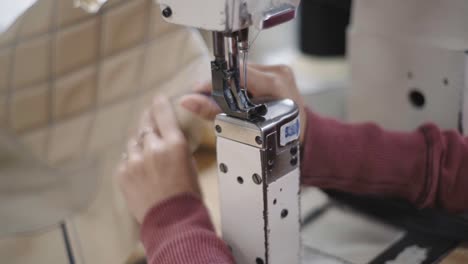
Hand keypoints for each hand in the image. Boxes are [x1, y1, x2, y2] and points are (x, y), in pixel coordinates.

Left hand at [116, 96, 200, 223]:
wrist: (172, 221)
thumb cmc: (187, 197)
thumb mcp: (190, 165)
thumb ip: (176, 148)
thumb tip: (168, 140)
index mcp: (175, 144)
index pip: (163, 113)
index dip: (159, 103)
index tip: (157, 99)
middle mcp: (153, 148)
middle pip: (145, 125)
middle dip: (148, 121)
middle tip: (149, 119)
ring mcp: (135, 161)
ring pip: (134, 142)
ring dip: (140, 144)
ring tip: (147, 155)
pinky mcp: (123, 173)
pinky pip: (125, 159)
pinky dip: (132, 162)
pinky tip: (140, 171)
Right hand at [179, 64, 306, 142]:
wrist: (302, 136)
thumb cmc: (278, 136)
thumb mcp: (243, 126)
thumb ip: (214, 110)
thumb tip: (187, 100)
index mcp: (274, 84)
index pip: (234, 73)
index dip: (215, 81)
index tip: (200, 90)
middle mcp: (278, 73)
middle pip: (237, 71)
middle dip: (223, 86)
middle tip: (214, 101)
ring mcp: (280, 70)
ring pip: (243, 72)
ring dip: (233, 85)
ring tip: (232, 102)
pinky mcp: (279, 71)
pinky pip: (252, 74)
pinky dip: (243, 85)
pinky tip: (243, 98)